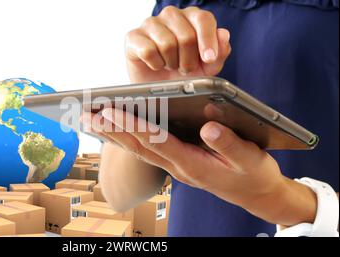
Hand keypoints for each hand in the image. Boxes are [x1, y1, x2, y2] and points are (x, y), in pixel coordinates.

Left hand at [82, 108, 316, 226]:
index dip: (133, 126)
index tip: (111, 112)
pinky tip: (115, 129)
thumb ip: (228, 144)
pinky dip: (128, 138)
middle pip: (139, 146)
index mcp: (192, 164)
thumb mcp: (249, 159)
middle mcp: (177, 167)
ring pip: (138, 149)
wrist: (254, 194)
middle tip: (86, 114)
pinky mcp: (175, 162)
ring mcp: (174, 166)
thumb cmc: (253, 175)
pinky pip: (146, 150)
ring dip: (114, 134)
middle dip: (111, 130)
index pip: (156, 141)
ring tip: (91, 119)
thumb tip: (208, 125)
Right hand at [125, 6, 230, 82]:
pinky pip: (149, 51)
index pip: (203, 19)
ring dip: (171, 63)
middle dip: (188, 60)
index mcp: (191, 17)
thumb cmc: (182, 72)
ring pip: (167, 44)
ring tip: (170, 65)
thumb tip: (223, 35)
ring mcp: (151, 24)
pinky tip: (155, 65)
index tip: (209, 59)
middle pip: (187, 36)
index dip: (208, 41)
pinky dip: (155, 64)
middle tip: (185, 68)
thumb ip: (220, 52)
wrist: (157, 88)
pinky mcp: (133, 36)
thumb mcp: (207, 67)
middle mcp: (171, 15)